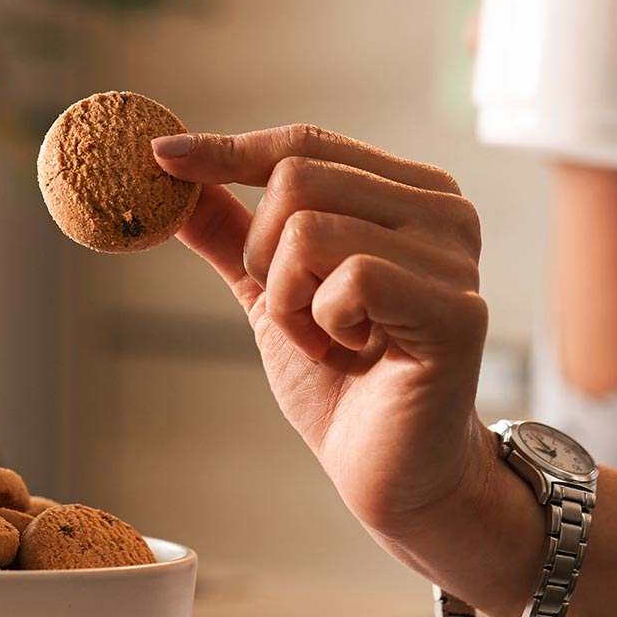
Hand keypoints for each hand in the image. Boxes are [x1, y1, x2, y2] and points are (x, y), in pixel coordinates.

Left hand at [154, 124, 496, 557]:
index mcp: (408, 194)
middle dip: (263, 259)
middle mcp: (444, 211)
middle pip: (297, 179)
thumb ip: (231, 233)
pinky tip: (353, 353)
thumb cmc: (341, 383)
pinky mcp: (455, 310)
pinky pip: (346, 279)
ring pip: (308, 230)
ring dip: (289, 301)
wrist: (388, 472)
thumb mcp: (271, 294)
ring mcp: (456, 258)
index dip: (227, 149)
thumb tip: (171, 175)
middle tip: (297, 316)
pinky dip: (321, 324)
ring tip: (328, 341)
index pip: (305, 144)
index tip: (160, 158)